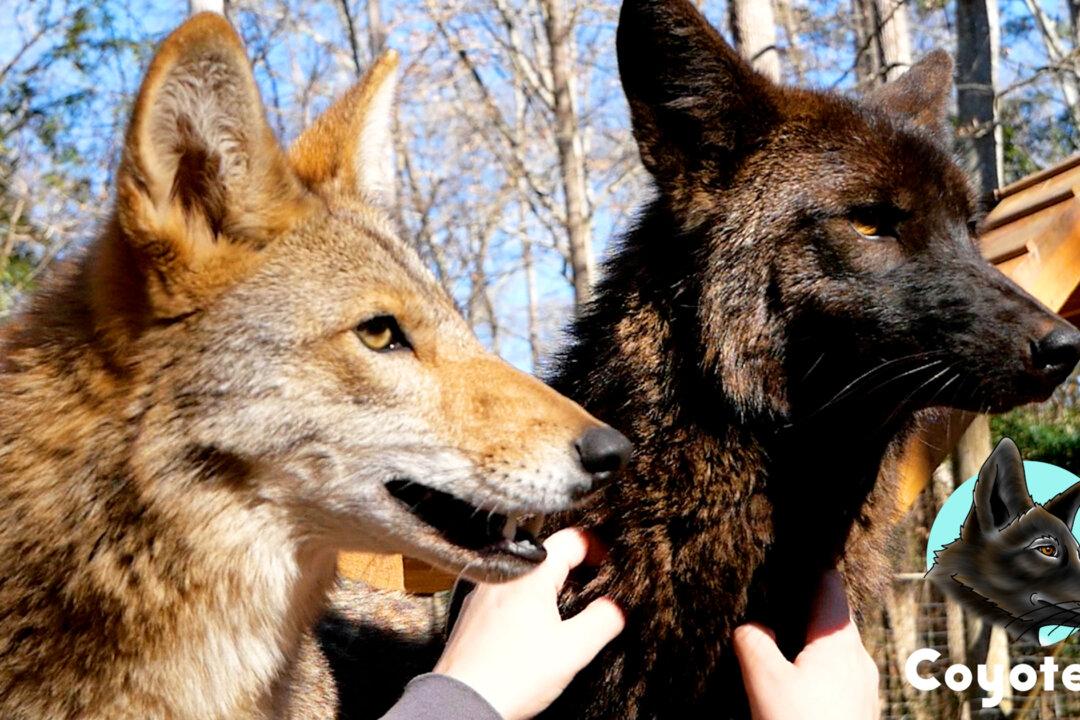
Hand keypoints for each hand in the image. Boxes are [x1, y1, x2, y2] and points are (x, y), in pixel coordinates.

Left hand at [433, 528, 624, 719]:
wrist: (466, 700)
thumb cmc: (511, 676)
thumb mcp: (573, 649)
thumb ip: (603, 621)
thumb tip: (615, 608)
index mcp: (529, 572)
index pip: (571, 540)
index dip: (596, 548)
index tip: (605, 563)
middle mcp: (501, 574)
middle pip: (547, 556)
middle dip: (573, 569)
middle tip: (589, 589)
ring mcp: (483, 591)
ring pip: (525, 575)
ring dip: (547, 587)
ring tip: (561, 612)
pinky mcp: (472, 611)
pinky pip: (505, 593)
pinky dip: (523, 602)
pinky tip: (529, 629)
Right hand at [733, 570, 879, 719]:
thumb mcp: (765, 682)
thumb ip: (754, 643)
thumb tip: (752, 625)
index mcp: (839, 641)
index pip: (830, 584)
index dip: (807, 569)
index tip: (784, 562)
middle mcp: (859, 658)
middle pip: (831, 616)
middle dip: (802, 611)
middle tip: (769, 609)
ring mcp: (864, 686)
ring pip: (834, 648)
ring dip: (808, 645)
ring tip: (777, 650)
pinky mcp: (860, 708)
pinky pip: (837, 675)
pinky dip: (815, 671)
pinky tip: (794, 686)